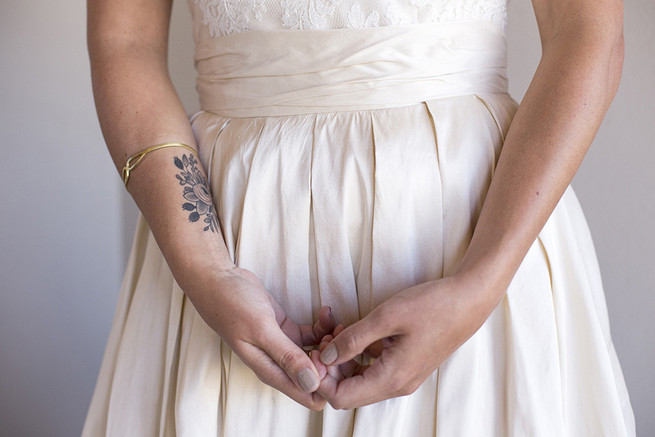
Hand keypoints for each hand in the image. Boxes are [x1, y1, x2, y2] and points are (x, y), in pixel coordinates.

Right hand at [184, 265, 335, 409]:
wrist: (218, 282)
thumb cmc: (232, 305)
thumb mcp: (261, 329)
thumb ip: (286, 357)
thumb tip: (313, 384)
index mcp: (272, 370)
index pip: (309, 394)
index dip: (327, 380)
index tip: (331, 356)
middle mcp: (280, 363)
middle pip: (318, 376)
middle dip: (333, 360)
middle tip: (336, 336)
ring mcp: (285, 347)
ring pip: (318, 355)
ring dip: (331, 341)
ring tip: (332, 322)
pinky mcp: (288, 331)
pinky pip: (313, 336)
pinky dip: (323, 326)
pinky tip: (324, 312)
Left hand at [315, 276, 495, 408]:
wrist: (469, 300)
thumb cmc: (432, 306)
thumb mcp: (387, 316)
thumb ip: (352, 339)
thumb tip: (324, 357)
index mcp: (392, 378)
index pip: (342, 398)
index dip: (322, 378)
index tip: (316, 350)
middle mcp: (397, 384)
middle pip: (349, 391)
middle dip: (330, 366)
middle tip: (326, 335)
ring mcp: (403, 376)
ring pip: (360, 379)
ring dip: (343, 359)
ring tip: (338, 329)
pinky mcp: (406, 365)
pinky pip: (374, 368)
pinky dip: (358, 353)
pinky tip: (355, 330)